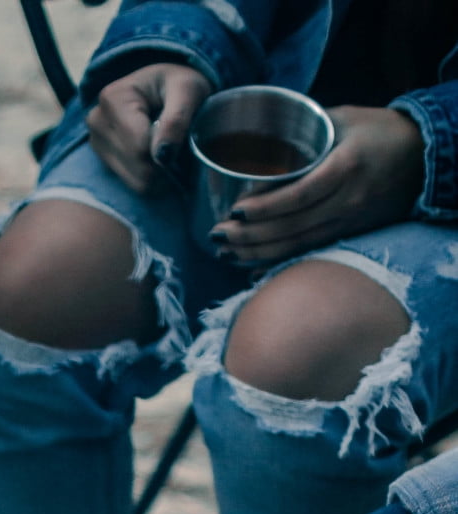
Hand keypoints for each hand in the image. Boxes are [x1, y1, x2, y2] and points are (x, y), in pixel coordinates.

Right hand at [87, 63, 212, 193]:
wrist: (166, 86)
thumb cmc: (179, 84)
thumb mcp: (188, 90)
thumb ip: (177, 119)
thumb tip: (162, 156)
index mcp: (113, 99)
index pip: (139, 148)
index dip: (166, 151)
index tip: (179, 137)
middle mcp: (97, 120)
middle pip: (137, 167)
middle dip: (162, 161)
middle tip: (173, 140)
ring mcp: (96, 141)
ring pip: (135, 181)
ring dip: (157, 169)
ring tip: (162, 143)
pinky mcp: (102, 158)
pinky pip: (132, 183)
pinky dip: (149, 174)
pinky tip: (151, 151)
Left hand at [211, 106, 423, 262]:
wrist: (422, 157)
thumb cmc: (379, 131)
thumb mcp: (344, 118)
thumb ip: (305, 129)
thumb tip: (259, 135)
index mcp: (346, 167)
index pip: (299, 195)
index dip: (266, 207)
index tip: (235, 210)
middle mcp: (347, 201)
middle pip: (292, 226)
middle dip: (250, 235)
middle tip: (217, 236)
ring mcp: (348, 221)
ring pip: (298, 244)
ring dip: (257, 252)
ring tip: (224, 252)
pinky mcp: (348, 234)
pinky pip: (308, 252)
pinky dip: (278, 261)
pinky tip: (251, 267)